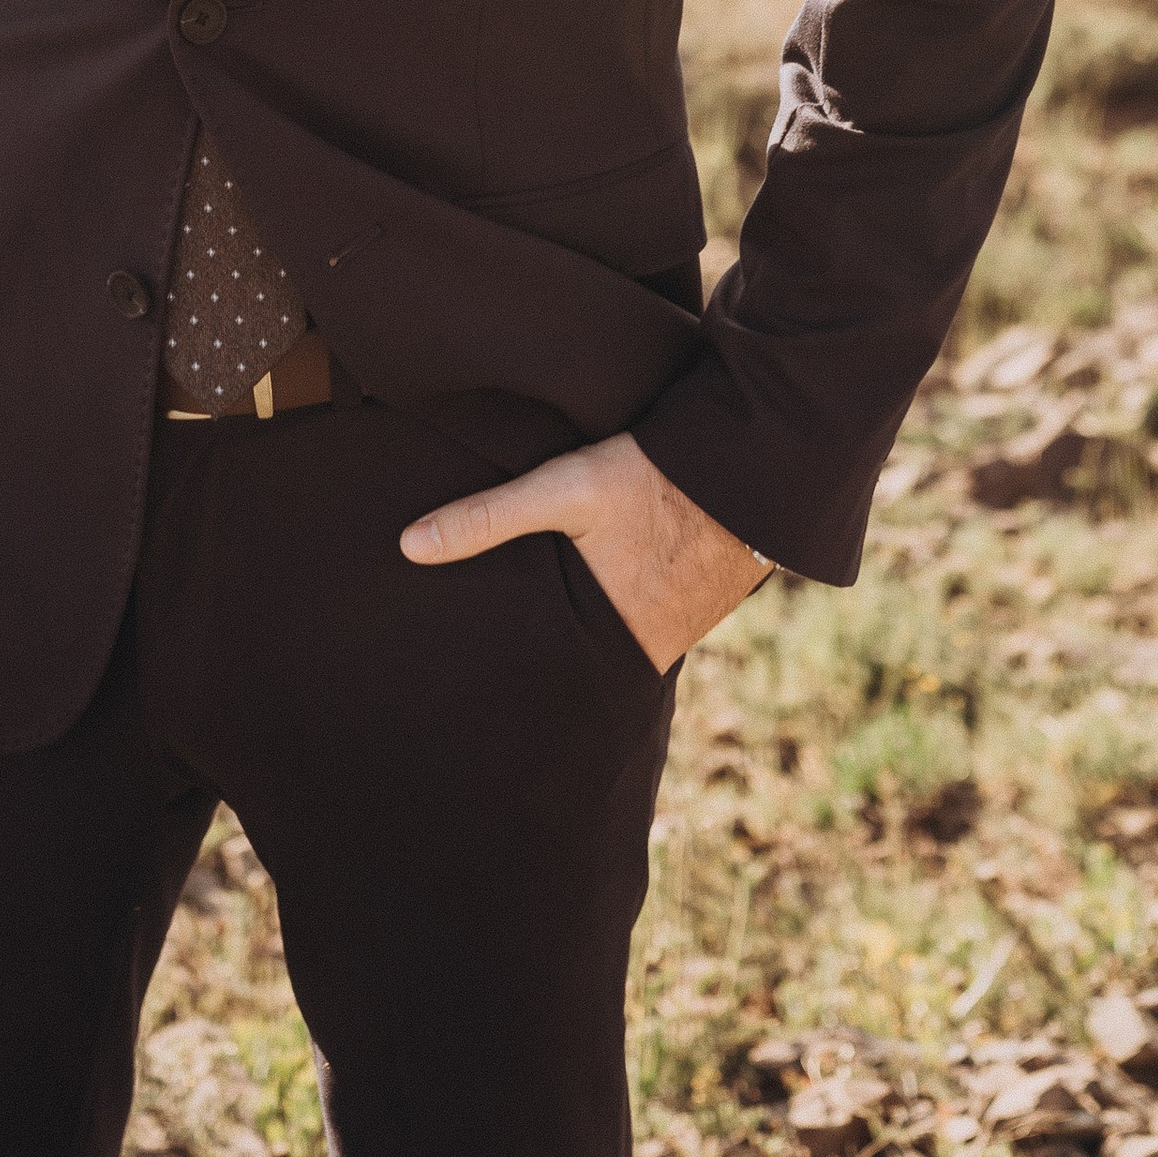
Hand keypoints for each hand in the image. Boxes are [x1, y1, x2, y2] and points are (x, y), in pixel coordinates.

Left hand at [398, 433, 772, 671]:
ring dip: (588, 639)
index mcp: (616, 644)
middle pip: (585, 671)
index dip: (522, 691)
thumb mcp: (565, 489)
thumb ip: (490, 516)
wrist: (749, 462)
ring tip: (545, 634)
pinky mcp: (700, 603)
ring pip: (616, 647)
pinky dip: (621, 614)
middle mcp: (653, 652)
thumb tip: (409, 546)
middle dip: (551, 668)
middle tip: (502, 667)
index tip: (482, 694)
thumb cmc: (653, 477)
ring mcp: (682, 631)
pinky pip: (647, 622)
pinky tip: (604, 596)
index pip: (557, 688)